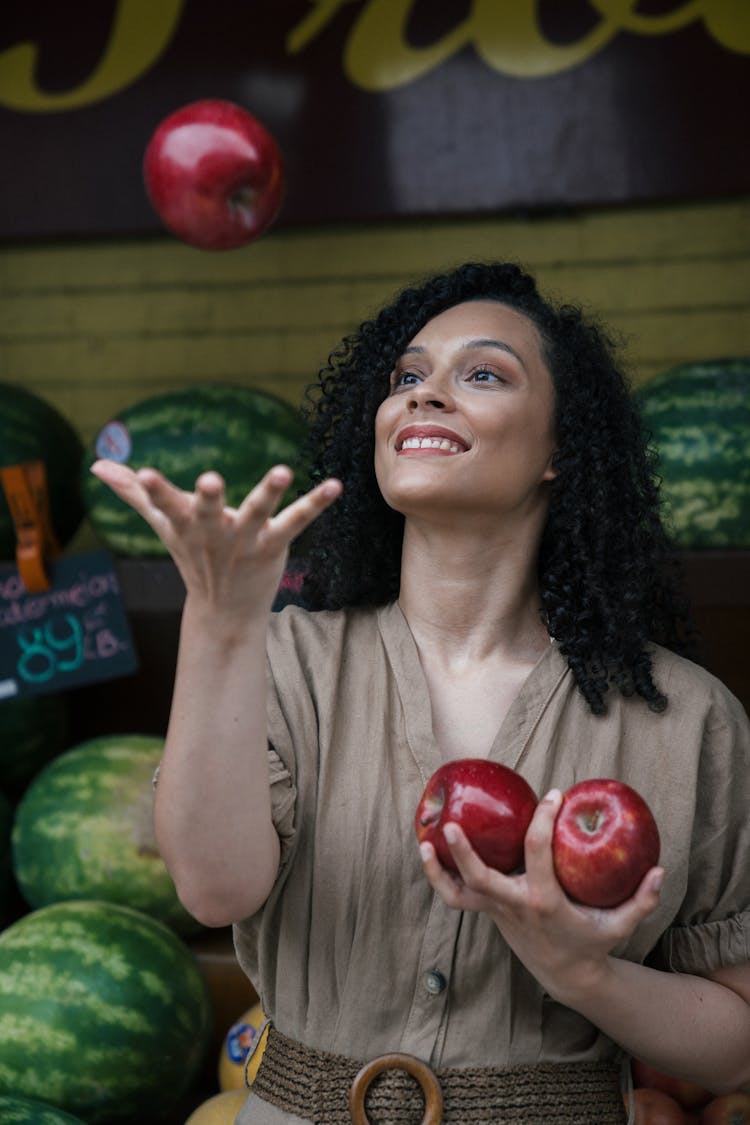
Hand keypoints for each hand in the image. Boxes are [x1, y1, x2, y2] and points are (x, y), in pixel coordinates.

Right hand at [89, 460, 341, 621]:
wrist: (224, 611)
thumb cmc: (193, 555)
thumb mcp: (163, 524)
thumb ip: (133, 493)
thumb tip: (98, 466)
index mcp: (184, 523)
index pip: (164, 505)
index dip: (154, 490)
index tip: (143, 474)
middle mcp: (213, 532)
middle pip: (207, 512)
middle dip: (206, 498)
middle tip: (209, 480)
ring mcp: (244, 541)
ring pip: (256, 514)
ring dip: (268, 492)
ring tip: (282, 471)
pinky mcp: (274, 545)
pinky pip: (296, 521)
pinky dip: (316, 504)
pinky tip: (334, 485)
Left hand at [418, 789, 662, 1004]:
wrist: (566, 976)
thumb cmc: (593, 942)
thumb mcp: (621, 925)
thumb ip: (642, 900)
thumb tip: (660, 868)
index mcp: (544, 902)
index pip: (538, 854)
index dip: (544, 821)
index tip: (554, 795)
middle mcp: (514, 905)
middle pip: (482, 879)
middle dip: (464, 853)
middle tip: (453, 824)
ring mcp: (496, 911)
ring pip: (458, 893)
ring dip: (438, 869)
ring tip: (424, 839)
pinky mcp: (487, 912)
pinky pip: (456, 896)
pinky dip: (439, 878)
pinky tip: (428, 852)